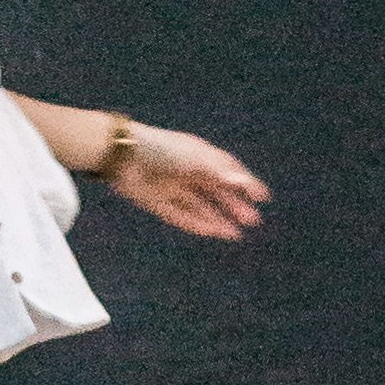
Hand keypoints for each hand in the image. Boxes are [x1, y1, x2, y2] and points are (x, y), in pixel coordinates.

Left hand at [109, 126, 267, 241]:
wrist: (122, 155)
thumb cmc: (162, 150)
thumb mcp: (196, 160)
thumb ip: (220, 172)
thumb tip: (244, 181)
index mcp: (198, 154)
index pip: (227, 169)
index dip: (245, 182)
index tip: (262, 197)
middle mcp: (186, 171)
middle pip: (215, 191)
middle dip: (234, 205)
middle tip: (253, 220)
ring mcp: (172, 187)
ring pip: (200, 206)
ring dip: (218, 219)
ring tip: (235, 234)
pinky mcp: (157, 202)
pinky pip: (181, 215)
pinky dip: (197, 223)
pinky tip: (212, 232)